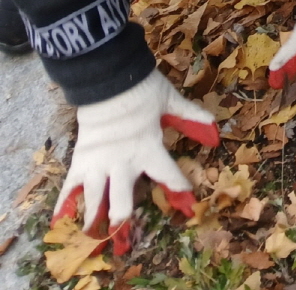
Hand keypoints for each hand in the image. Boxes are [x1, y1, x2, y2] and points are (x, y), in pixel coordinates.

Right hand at [56, 70, 217, 235]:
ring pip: (94, 200)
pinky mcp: (80, 160)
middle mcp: (123, 163)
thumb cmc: (143, 89)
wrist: (109, 79)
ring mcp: (99, 164)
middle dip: (123, 218)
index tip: (188, 201)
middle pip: (121, 202)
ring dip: (94, 218)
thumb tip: (215, 128)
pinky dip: (65, 205)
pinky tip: (61, 221)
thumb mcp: (171, 101)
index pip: (168, 175)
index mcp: (148, 149)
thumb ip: (191, 117)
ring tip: (94, 235)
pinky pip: (70, 187)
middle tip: (123, 231)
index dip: (179, 188)